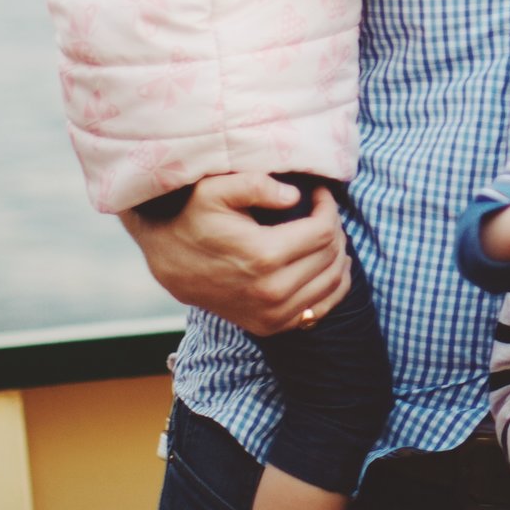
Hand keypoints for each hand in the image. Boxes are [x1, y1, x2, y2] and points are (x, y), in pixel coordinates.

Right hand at [119, 172, 349, 336]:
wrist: (171, 264)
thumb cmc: (194, 220)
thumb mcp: (214, 190)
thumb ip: (255, 183)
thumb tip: (294, 196)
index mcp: (264, 256)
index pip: (323, 231)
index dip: (328, 207)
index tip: (320, 194)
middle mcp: (272, 291)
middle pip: (330, 255)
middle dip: (334, 227)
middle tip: (323, 211)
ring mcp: (273, 314)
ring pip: (332, 282)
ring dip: (338, 254)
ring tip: (326, 234)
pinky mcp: (272, 326)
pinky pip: (321, 309)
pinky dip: (333, 286)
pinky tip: (328, 265)